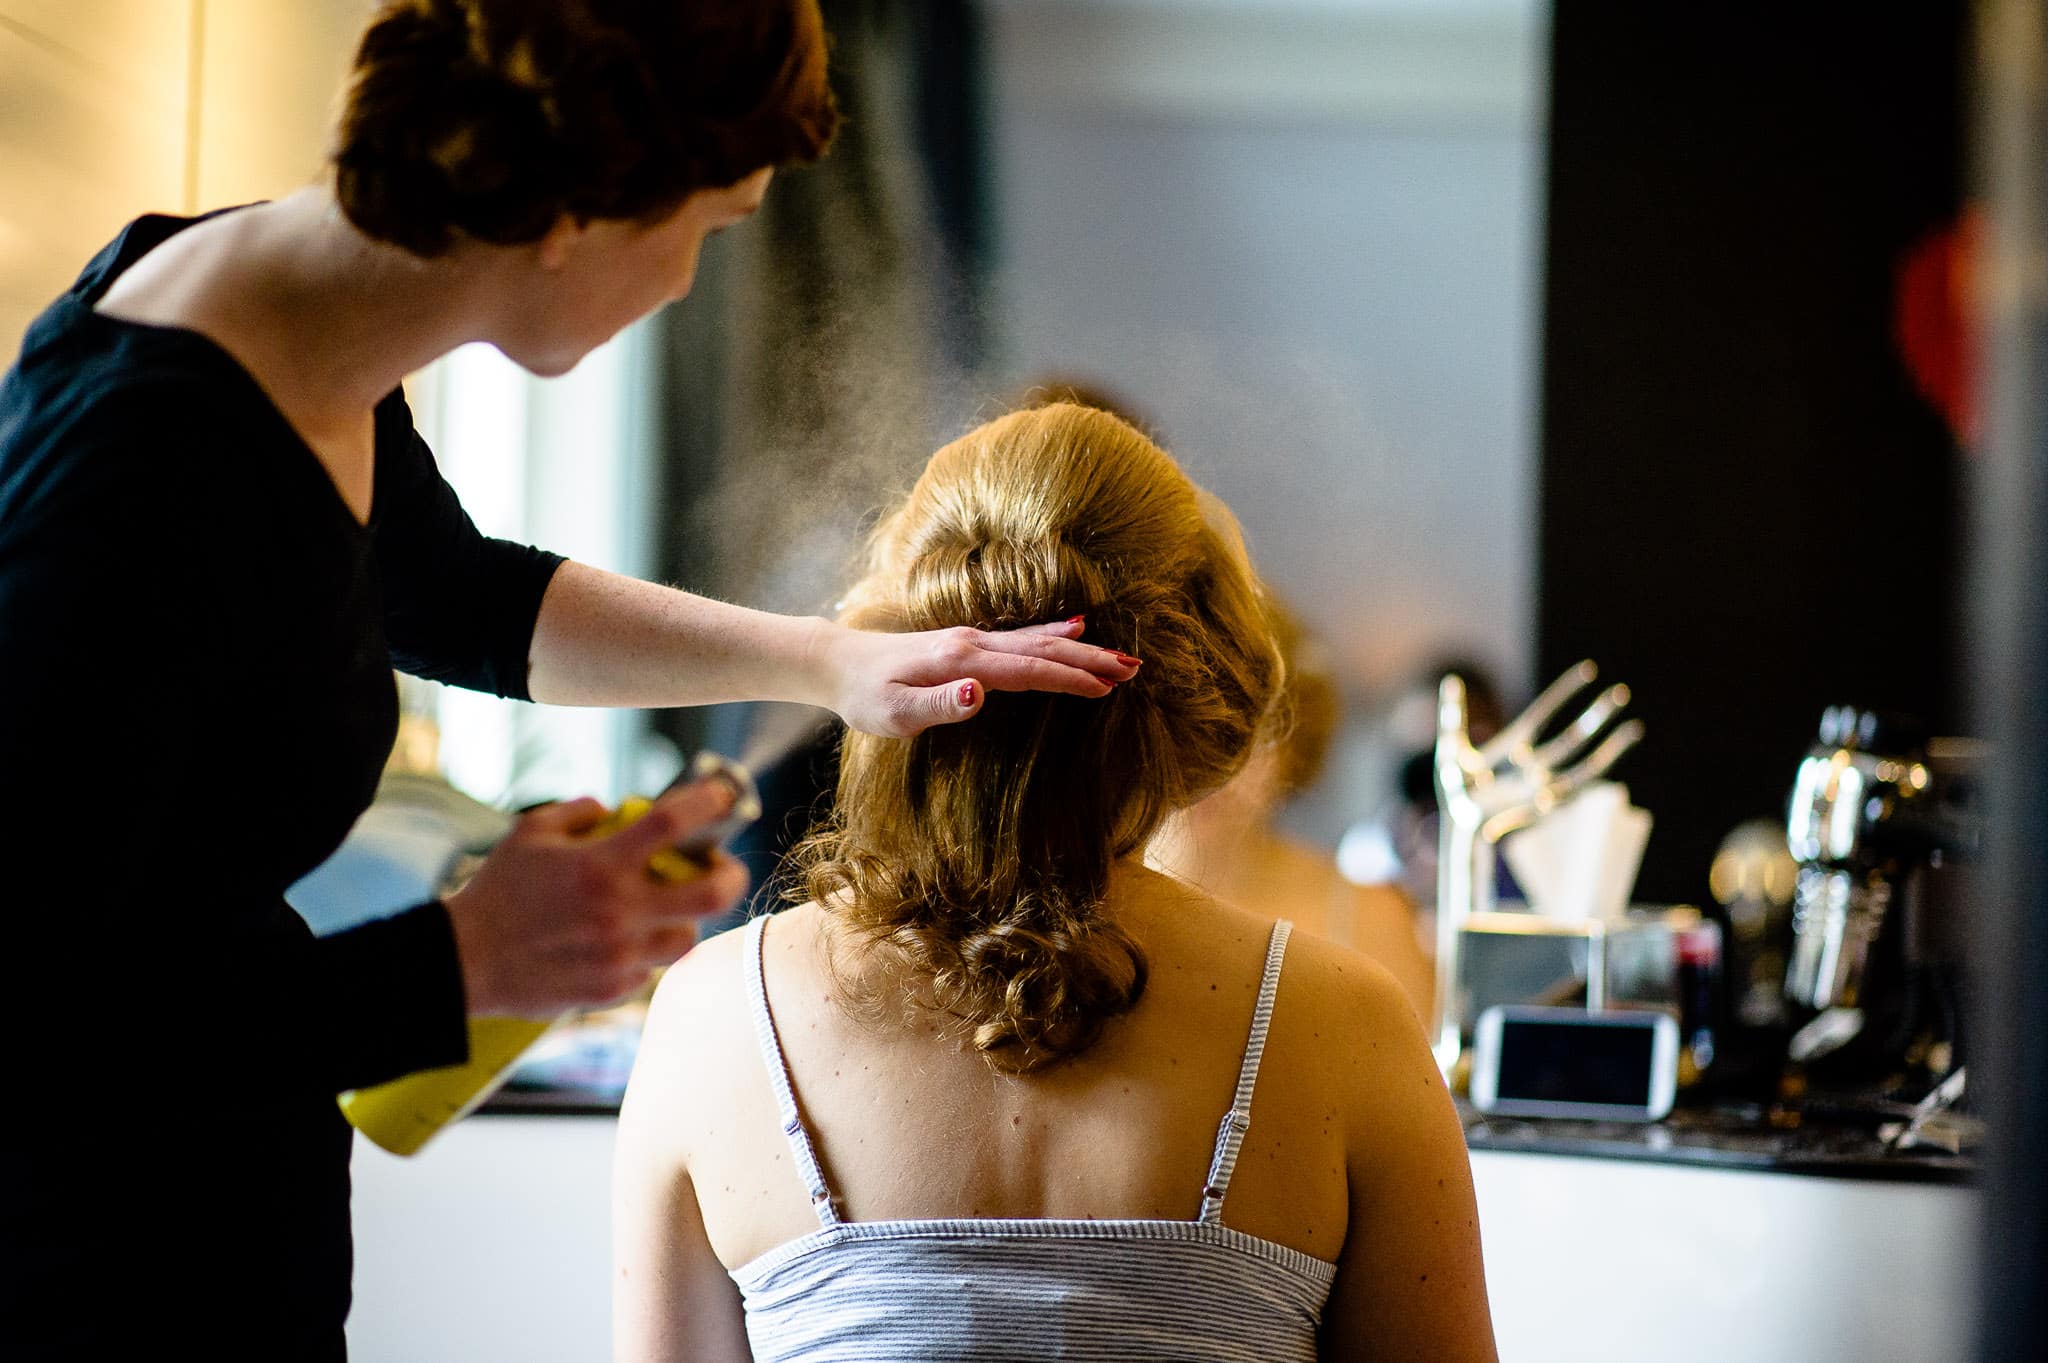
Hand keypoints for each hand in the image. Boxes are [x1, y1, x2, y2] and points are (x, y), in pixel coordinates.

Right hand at [441, 780, 749, 1018]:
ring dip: (684, 919)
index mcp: (599, 865)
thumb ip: (579, 812)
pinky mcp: (612, 988)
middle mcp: (618, 911)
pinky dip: (644, 951)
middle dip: (731, 876)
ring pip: (686, 938)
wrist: (464, 963)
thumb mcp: (530, 833)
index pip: (672, 824)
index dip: (708, 803)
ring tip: (666, 908)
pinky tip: (621, 941)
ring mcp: (619, 955)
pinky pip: (650, 969)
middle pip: (711, 895)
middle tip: (723, 867)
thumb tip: (616, 809)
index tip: (723, 795)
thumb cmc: (497, 892)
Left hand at [816, 616, 1140, 737]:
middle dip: (1091, 660)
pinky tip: (1072, 629)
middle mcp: (973, 644)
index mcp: (962, 662)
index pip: (1028, 670)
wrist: (838, 661)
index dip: (1070, 679)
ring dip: (1081, 648)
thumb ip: (939, 706)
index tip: (1108, 688)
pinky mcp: (967, 643)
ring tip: (1120, 656)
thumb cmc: (865, 695)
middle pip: (1043, 650)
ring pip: (1038, 641)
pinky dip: (1054, 633)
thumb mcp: (894, 714)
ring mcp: (972, 640)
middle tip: (1135, 670)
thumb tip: (981, 694)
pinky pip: (1022, 637)